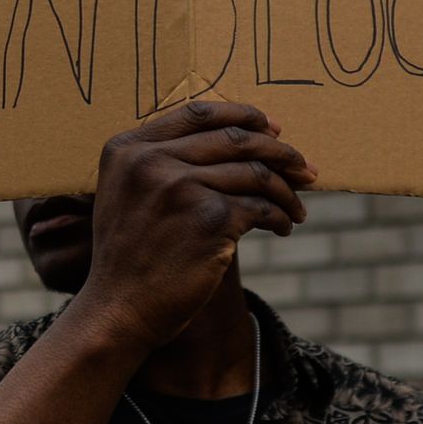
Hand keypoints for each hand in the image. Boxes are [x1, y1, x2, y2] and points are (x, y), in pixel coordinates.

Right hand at [76, 101, 314, 349]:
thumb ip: (163, 162)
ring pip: (255, 173)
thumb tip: (239, 139)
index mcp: (129, 148)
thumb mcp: (128, 194)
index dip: (244, 115)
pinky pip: (261, 207)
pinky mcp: (210, 219)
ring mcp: (181, 187)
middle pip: (235, 139)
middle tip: (304, 167)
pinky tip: (283, 226)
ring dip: (286, 190)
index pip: (199, 113)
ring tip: (296, 207)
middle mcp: (152, 160)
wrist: (118, 310)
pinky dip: (280, 216)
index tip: (274, 128)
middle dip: (279, 150)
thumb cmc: (130, 257)